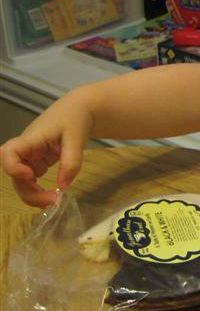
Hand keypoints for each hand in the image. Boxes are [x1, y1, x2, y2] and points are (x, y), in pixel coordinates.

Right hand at [0, 93, 91, 207]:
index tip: (31, 176)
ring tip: (55, 200)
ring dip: (34, 194)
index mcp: (31, 139)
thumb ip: (71, 161)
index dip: (12, 167)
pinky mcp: (38, 162)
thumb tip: (63, 186)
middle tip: (53, 200)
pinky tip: (53, 196)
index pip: (8, 153)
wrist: (80, 109)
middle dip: (29, 192)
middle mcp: (26, 149)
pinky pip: (32, 180)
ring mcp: (30, 157)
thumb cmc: (75, 118)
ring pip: (22, 181)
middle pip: (15, 175)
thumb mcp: (77, 137)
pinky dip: (39, 190)